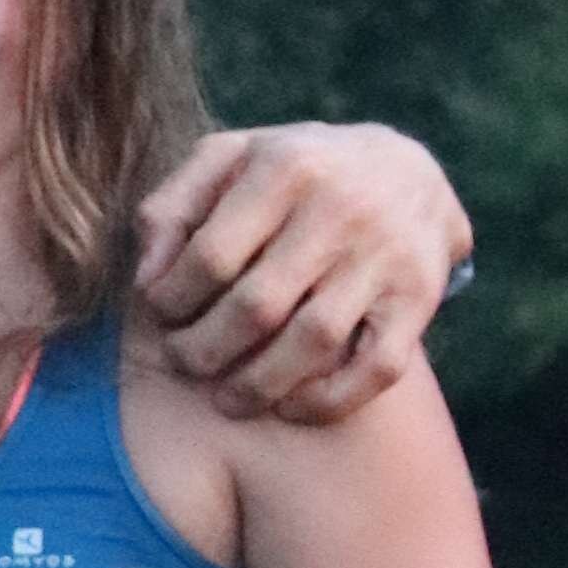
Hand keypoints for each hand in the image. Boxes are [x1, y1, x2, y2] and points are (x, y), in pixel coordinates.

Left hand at [132, 122, 467, 419]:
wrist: (407, 171)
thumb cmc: (294, 175)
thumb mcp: (230, 161)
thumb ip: (174, 206)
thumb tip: (148, 277)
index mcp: (287, 167)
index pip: (212, 255)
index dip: (173, 299)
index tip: (162, 315)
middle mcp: (342, 207)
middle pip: (257, 306)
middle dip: (206, 350)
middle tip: (184, 365)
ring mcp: (387, 255)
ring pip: (313, 342)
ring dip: (258, 385)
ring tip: (226, 399)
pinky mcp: (420, 298)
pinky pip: (376, 368)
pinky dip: (328, 401)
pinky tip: (290, 406)